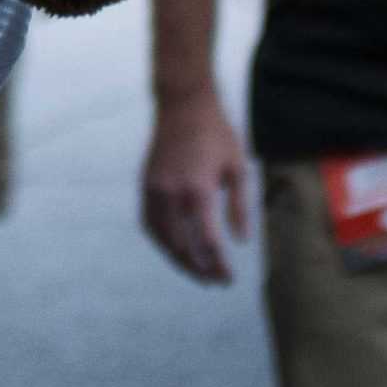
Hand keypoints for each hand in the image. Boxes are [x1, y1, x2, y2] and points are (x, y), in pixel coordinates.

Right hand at [142, 88, 251, 282]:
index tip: (228, 279)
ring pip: (162, 237)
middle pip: (182, 245)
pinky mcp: (146, 183)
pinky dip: (161, 240)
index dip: (218, 265)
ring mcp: (154, 188)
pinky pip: (149, 221)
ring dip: (178, 258)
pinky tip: (174, 248)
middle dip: (199, 268)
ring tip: (195, 272)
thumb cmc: (216, 134)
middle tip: (214, 282)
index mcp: (198, 190)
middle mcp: (172, 193)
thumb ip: (239, 207)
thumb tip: (240, 241)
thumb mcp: (237, 169)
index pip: (207, 242)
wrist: (182, 104)